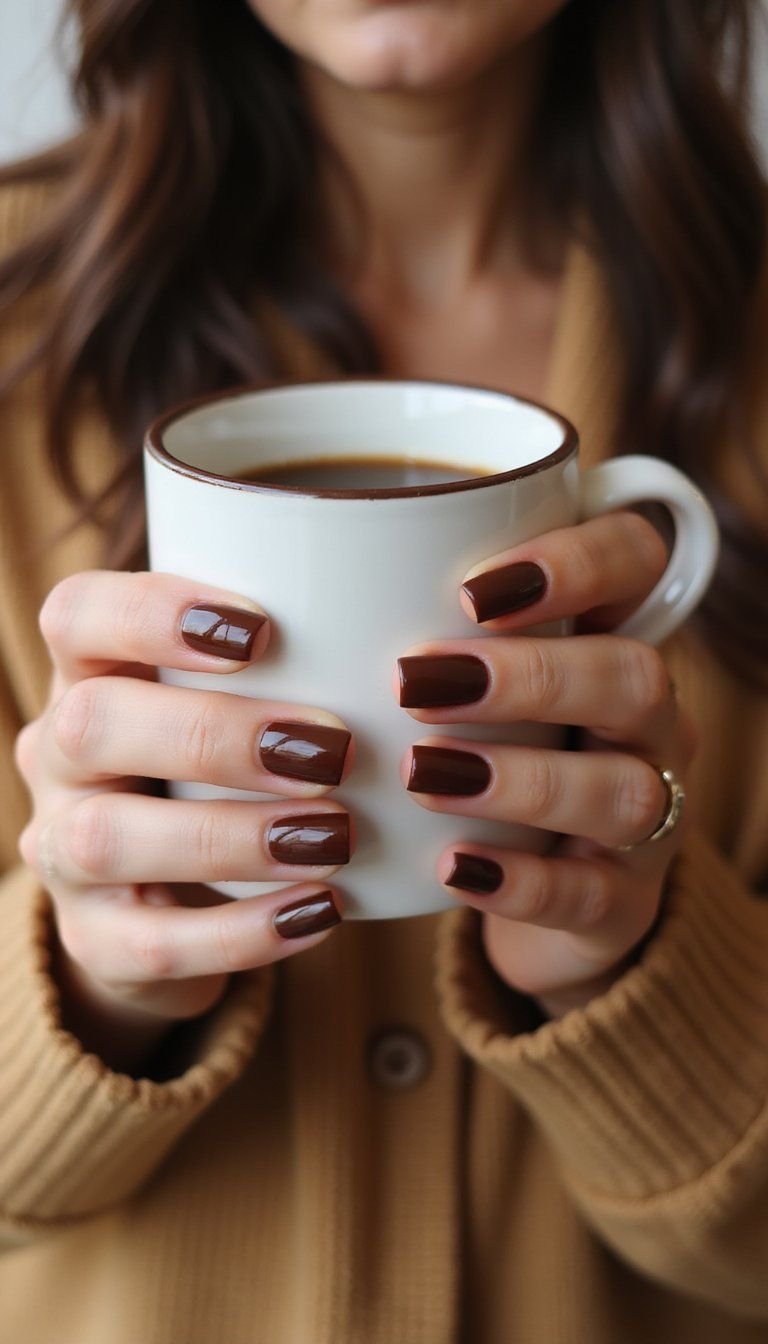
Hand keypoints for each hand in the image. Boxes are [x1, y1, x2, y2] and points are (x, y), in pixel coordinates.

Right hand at [15, 571, 353, 1069]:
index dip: (155, 613)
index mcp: (90, 669)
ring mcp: (62, 852)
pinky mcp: (92, 941)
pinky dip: (243, 932)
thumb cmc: (231, 761)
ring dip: (232, 835)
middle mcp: (56, 753)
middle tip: (331, 750)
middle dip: (215, 735)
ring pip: (108, 839)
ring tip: (335, 836)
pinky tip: (324, 913)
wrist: (175, 894)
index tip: (263, 629)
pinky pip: (149, 944)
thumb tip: (446, 624)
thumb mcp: (246, 698)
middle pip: (92, 724)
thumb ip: (302, 658)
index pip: (77, 615)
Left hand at [396, 511, 696, 1018]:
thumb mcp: (453, 676)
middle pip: (636, 675)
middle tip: (414, 683)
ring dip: (522, 780)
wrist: (536, 889)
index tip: (469, 590)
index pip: (635, 560)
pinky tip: (450, 870)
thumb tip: (247, 568)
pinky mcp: (624, 901)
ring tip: (420, 775)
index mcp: (608, 632)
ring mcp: (649, 812)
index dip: (576, 563)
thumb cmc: (474, 749)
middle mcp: (644, 718)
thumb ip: (399, 620)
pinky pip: (594, 892)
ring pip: (627, 789)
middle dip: (530, 675)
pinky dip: (521, 881)